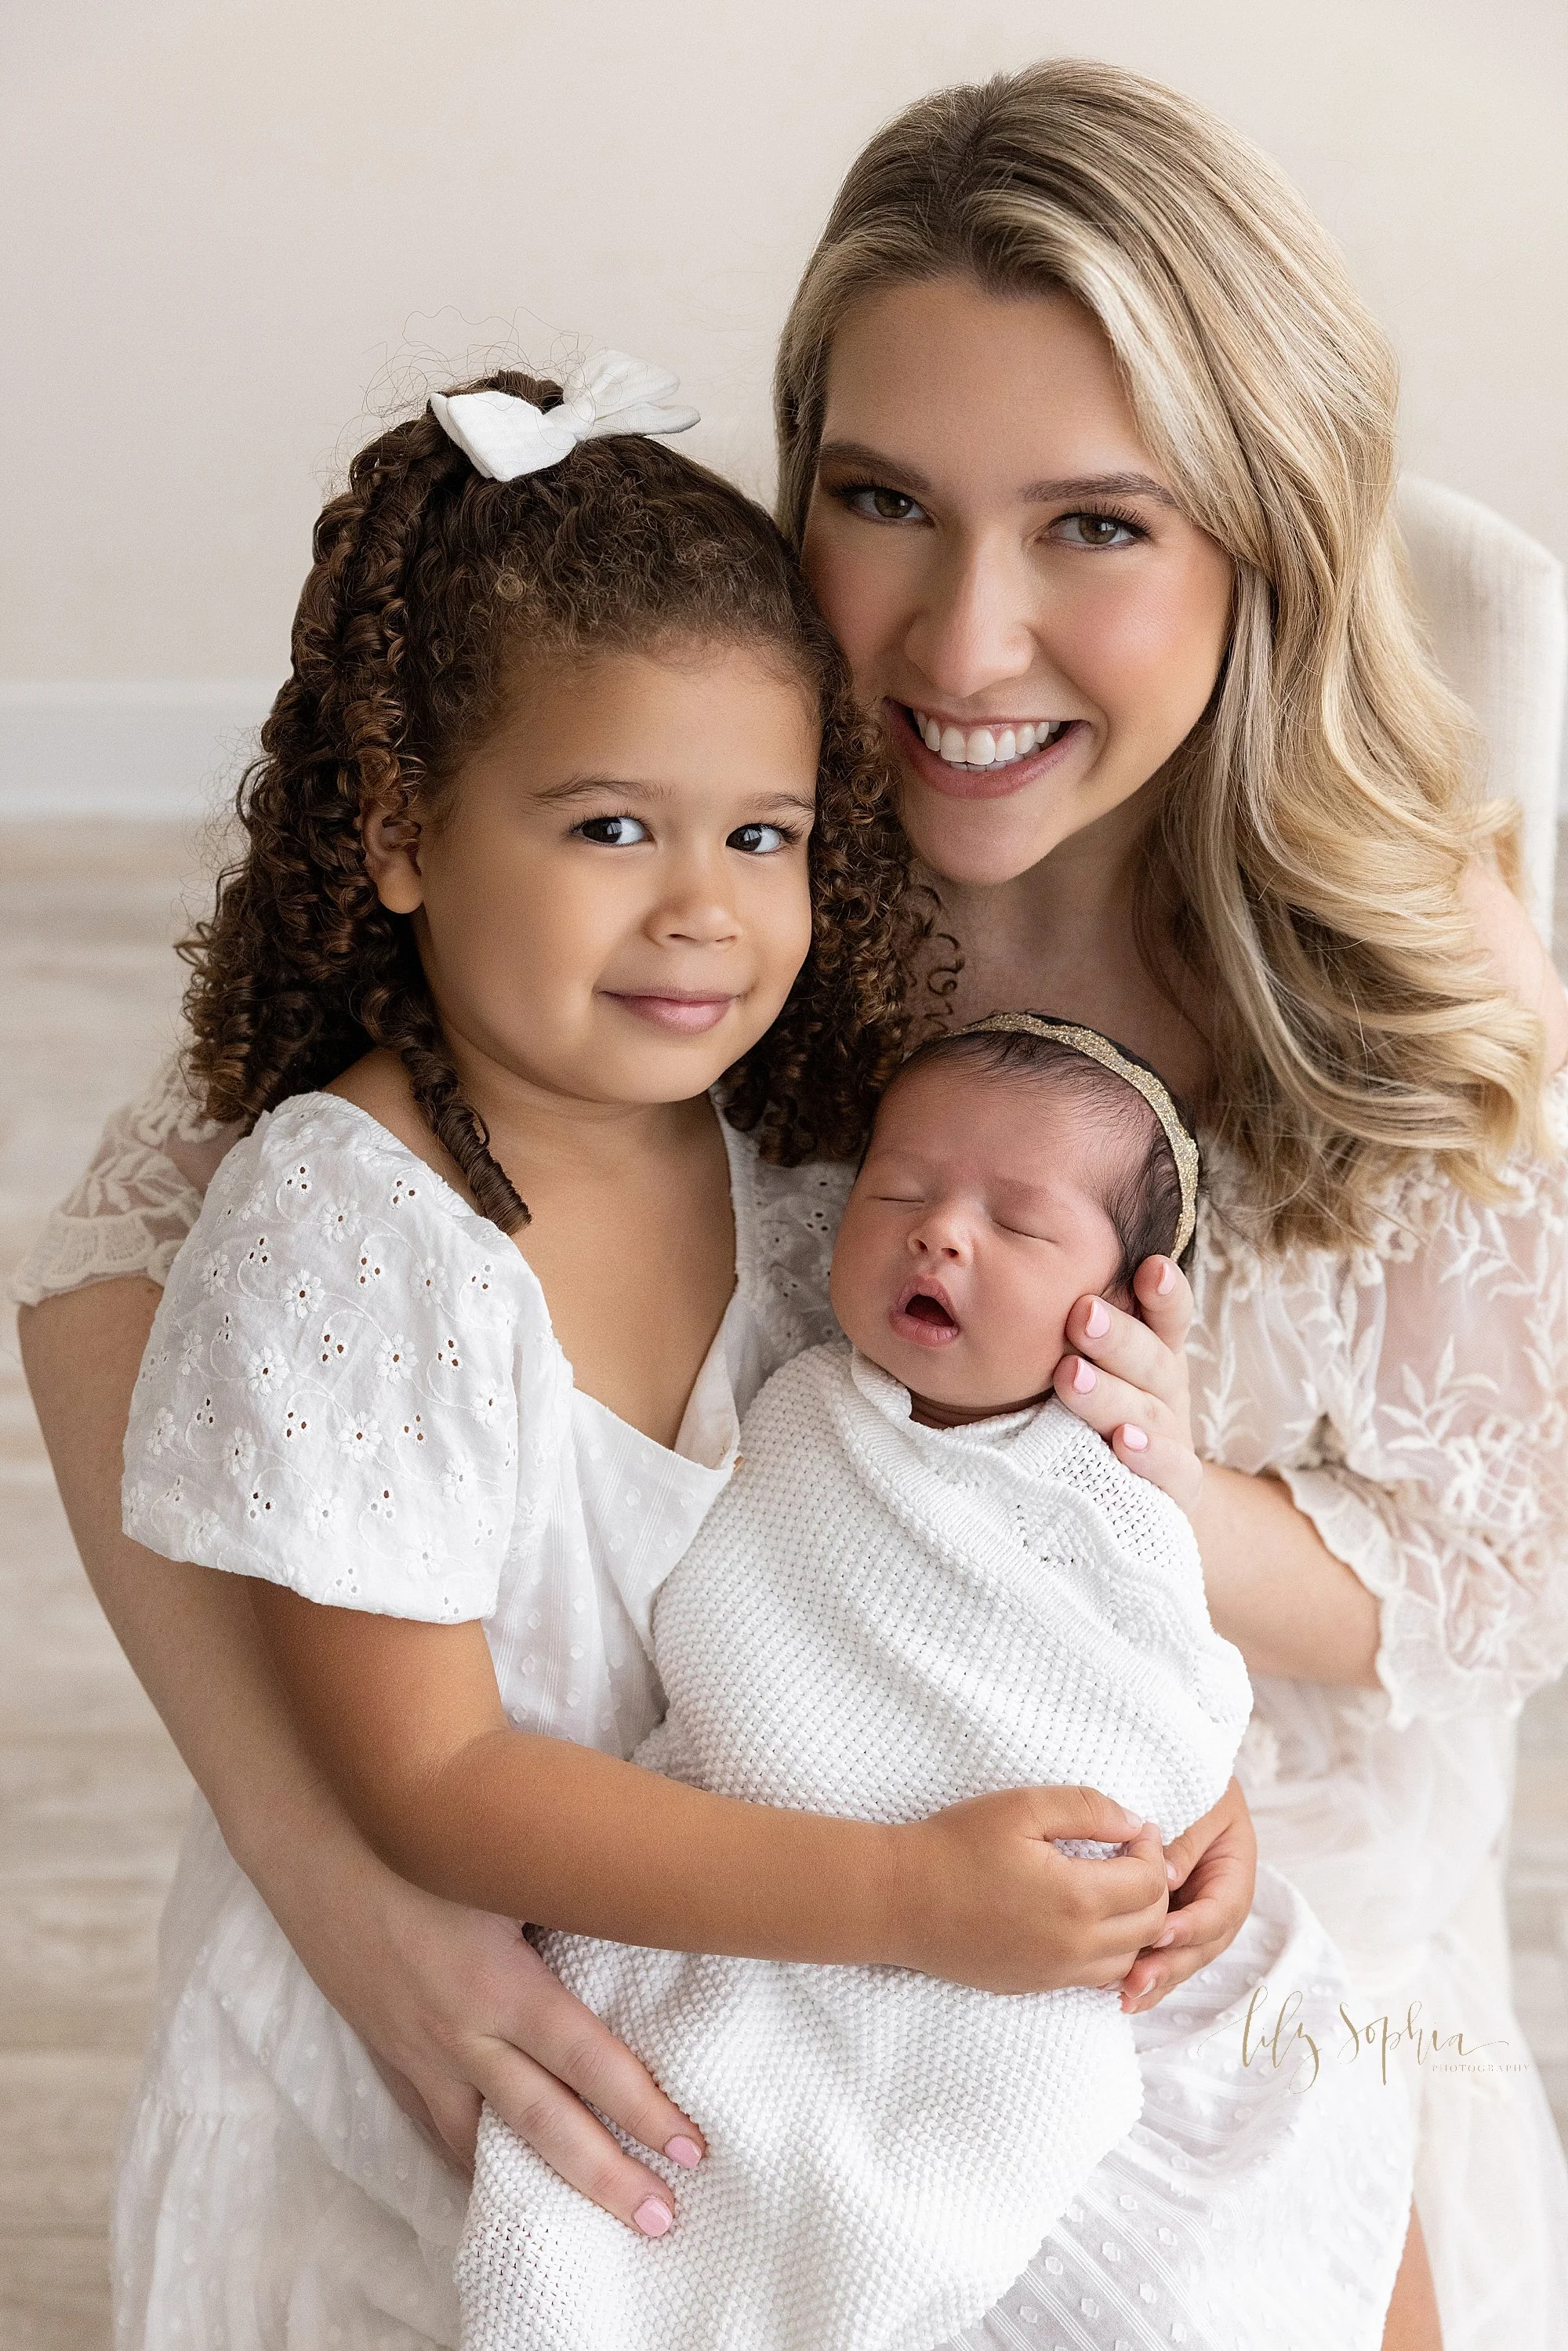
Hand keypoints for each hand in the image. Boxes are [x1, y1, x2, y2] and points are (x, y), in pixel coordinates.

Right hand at [269, 1832, 706, 2233]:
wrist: (318, 1832)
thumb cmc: (425, 1832)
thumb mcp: (507, 1861)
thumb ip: (573, 1897)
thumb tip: (652, 1907)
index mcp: (499, 1982)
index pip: (588, 2062)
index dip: (643, 2110)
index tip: (693, 2149)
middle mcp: (458, 2029)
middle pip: (542, 2122)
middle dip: (605, 2176)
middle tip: (661, 2220)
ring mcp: (414, 2045)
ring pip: (477, 2138)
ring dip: (530, 2182)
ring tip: (574, 2223)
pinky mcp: (384, 2042)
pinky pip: (429, 2117)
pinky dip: (462, 2154)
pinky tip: (485, 2174)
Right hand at [896, 1784, 1169, 1993]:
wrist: (899, 1899)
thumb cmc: (955, 1844)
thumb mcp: (1022, 1806)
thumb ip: (1088, 1808)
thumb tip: (1134, 1823)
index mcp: (1076, 1899)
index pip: (1151, 1884)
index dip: (1153, 1851)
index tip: (1136, 1829)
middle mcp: (1074, 1946)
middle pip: (1150, 1925)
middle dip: (1153, 1886)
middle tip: (1131, 1853)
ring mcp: (1054, 1973)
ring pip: (1129, 1958)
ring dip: (1136, 1923)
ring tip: (1115, 1885)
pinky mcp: (1035, 1986)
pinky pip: (1095, 1978)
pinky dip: (1109, 1951)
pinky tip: (1089, 1919)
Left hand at [1055, 1255, 1203, 1513]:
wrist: (1131, 1494)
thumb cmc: (1095, 1411)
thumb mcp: (1089, 1367)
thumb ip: (1067, 1331)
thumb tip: (1005, 1277)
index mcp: (1151, 1352)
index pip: (1167, 1314)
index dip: (1164, 1292)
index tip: (1150, 1267)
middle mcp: (1165, 1389)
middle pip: (1151, 1359)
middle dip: (1117, 1337)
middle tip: (1082, 1316)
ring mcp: (1173, 1437)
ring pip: (1149, 1411)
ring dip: (1111, 1393)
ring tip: (1071, 1376)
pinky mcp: (1176, 1485)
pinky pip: (1171, 1470)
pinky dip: (1151, 1456)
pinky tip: (1123, 1442)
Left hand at [1118, 1777, 1257, 2012]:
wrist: (1183, 1780)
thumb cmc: (1197, 1785)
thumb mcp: (1204, 1803)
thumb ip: (1188, 1839)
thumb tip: (1166, 1877)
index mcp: (1234, 1875)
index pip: (1218, 1910)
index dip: (1191, 1925)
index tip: (1159, 1932)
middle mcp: (1217, 1904)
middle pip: (1201, 1947)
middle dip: (1170, 1967)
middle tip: (1135, 1983)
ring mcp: (1193, 1916)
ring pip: (1181, 1958)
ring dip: (1156, 1980)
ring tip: (1125, 1997)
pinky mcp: (1169, 1922)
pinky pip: (1160, 1952)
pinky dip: (1143, 1972)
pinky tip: (1118, 1991)